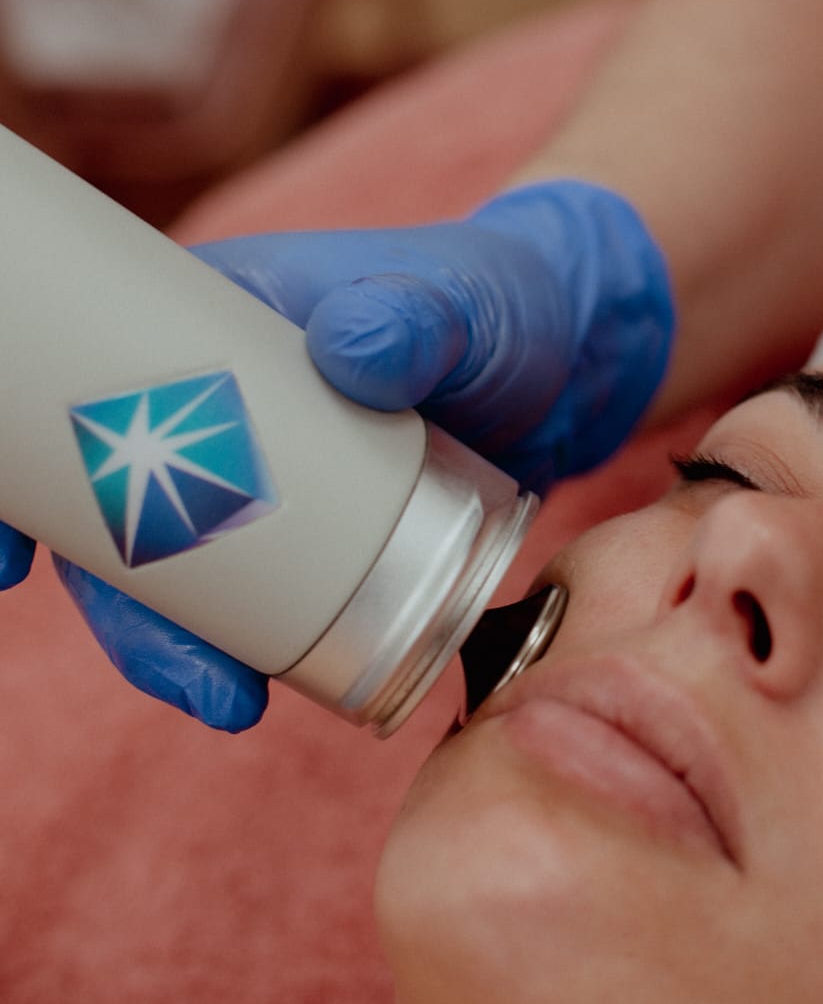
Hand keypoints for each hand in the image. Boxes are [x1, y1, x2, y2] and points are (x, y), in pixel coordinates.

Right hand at [12, 182, 672, 731]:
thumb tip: (348, 349)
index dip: (19, 471)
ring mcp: (263, 471)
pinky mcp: (316, 529)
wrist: (583, 359)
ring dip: (180, 645)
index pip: (78, 384)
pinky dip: (241, 646)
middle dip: (120, 604)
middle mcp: (217, 399)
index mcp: (217, 322)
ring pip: (179, 567)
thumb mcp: (469, 299)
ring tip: (232, 704)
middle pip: (117, 506)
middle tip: (182, 674)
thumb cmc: (507, 299)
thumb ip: (421, 311)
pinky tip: (263, 694)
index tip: (6, 554)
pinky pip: (252, 594)